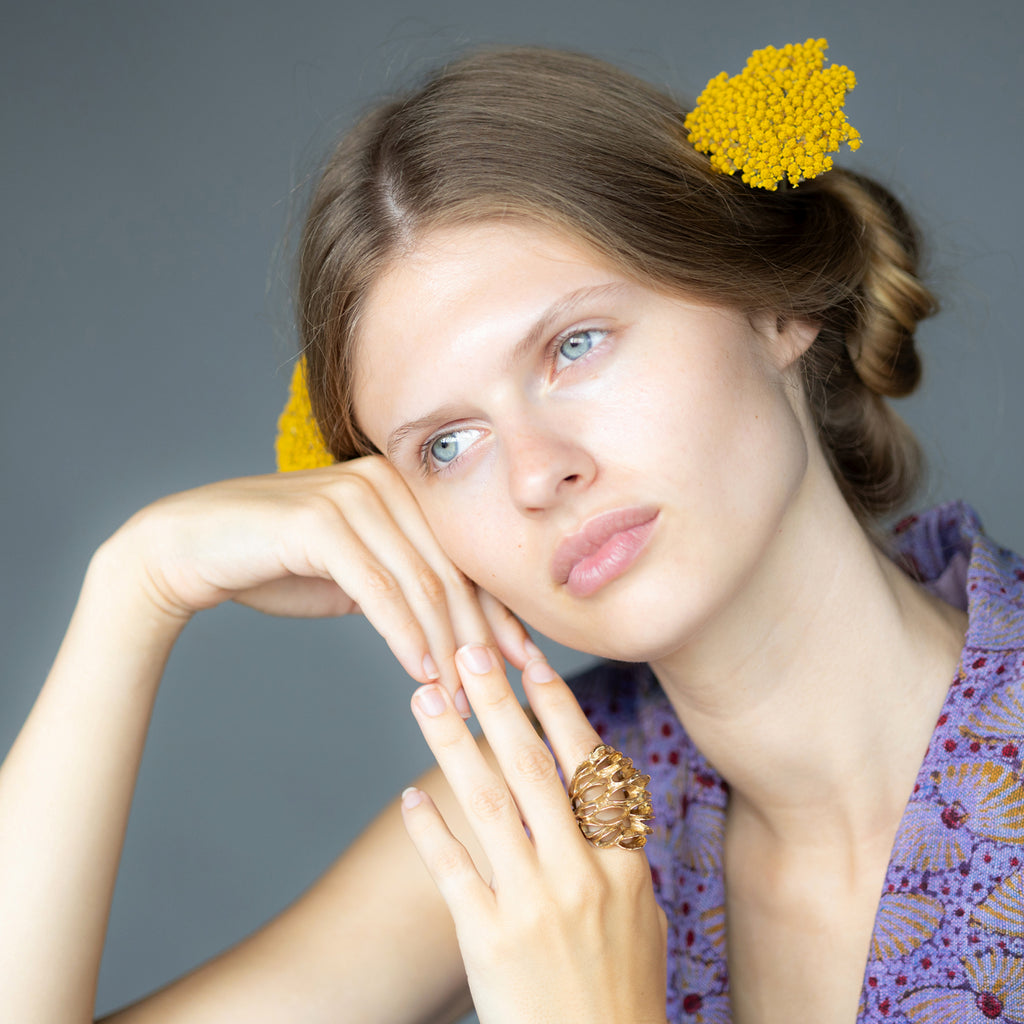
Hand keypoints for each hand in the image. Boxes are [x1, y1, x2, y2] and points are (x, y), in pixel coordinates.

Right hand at [102, 456, 531, 693]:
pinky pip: (380, 589)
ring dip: (445, 648)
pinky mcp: (322, 521)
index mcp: (403, 486)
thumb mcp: (357, 574)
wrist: (191, 547)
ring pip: (421, 584)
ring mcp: (355, 495)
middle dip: (479, 639)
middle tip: (498, 693)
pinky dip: (406, 637)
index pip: (466, 556)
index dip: (499, 613)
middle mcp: (386, 480)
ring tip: (462, 698)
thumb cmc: (277, 563)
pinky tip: (421, 673)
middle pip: (452, 571)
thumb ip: (408, 583)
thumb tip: (467, 628)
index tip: (527, 664)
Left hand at [401, 647, 667, 1023]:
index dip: (558, 708)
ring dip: (453, 744)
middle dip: (498, 702)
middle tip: (468, 652)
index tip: (531, 662)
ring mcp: (536, 906)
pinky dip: (430, 830)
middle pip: (533, 767)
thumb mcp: (640, 915)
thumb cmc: (621, 994)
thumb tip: (600, 793)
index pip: (588, 765)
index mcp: (624, 863)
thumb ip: (616, 850)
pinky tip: (408, 798)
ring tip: (425, 701)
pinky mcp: (491, 941)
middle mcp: (582, 874)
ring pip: (488, 803)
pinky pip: (453, 870)